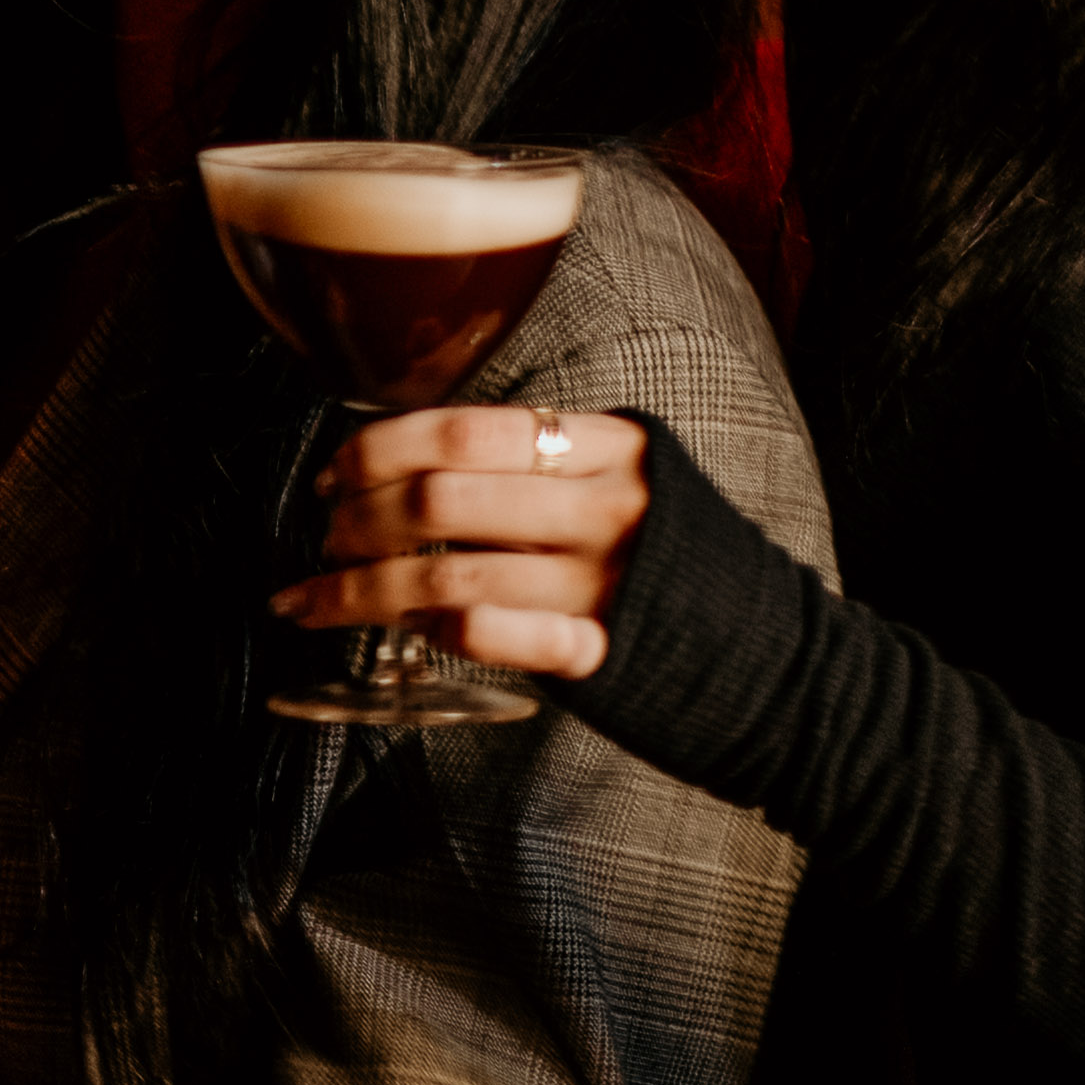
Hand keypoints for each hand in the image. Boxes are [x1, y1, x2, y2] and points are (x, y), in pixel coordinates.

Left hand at [270, 402, 656, 681]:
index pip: (464, 431)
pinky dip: (433, 630)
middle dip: (358, 520)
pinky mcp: (596, 652)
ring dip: (362, 588)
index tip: (334, 475)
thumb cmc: (666, 554)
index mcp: (608, 449)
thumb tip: (404, 461)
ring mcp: (601, 584)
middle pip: (441, 500)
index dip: (378, 450)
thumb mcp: (618, 479)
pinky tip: (407, 632)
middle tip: (328, 537)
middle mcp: (605, 510)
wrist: (764, 645)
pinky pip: (490, 633)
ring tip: (321, 597)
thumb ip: (537, 462)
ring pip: (445, 577)